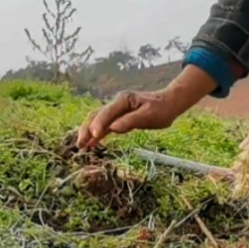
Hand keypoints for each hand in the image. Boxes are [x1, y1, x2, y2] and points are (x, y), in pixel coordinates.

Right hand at [76, 64, 219, 148]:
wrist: (168, 104)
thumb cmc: (161, 109)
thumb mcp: (149, 116)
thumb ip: (131, 121)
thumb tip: (113, 128)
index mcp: (123, 100)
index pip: (107, 112)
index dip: (99, 124)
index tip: (94, 136)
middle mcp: (117, 103)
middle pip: (96, 115)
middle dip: (87, 129)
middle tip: (80, 144)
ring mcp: (116, 110)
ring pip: (97, 120)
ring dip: (88, 132)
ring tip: (81, 147)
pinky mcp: (118, 117)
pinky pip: (104, 125)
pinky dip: (96, 134)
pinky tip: (91, 144)